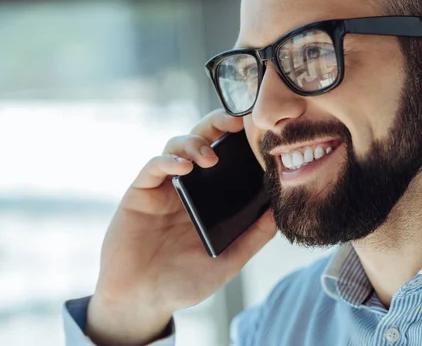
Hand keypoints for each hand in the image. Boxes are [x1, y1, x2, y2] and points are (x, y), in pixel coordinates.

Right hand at [86, 109, 276, 345]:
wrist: (142, 300)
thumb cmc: (185, 281)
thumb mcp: (228, 261)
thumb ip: (253, 237)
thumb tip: (280, 212)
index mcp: (210, 197)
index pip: (227, 157)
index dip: (240, 140)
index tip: (259, 131)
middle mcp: (188, 185)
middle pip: (202, 140)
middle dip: (217, 124)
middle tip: (236, 121)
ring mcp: (163, 187)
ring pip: (177, 145)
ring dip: (195, 143)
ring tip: (210, 157)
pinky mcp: (140, 192)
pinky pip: (153, 166)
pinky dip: (168, 161)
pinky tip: (183, 167)